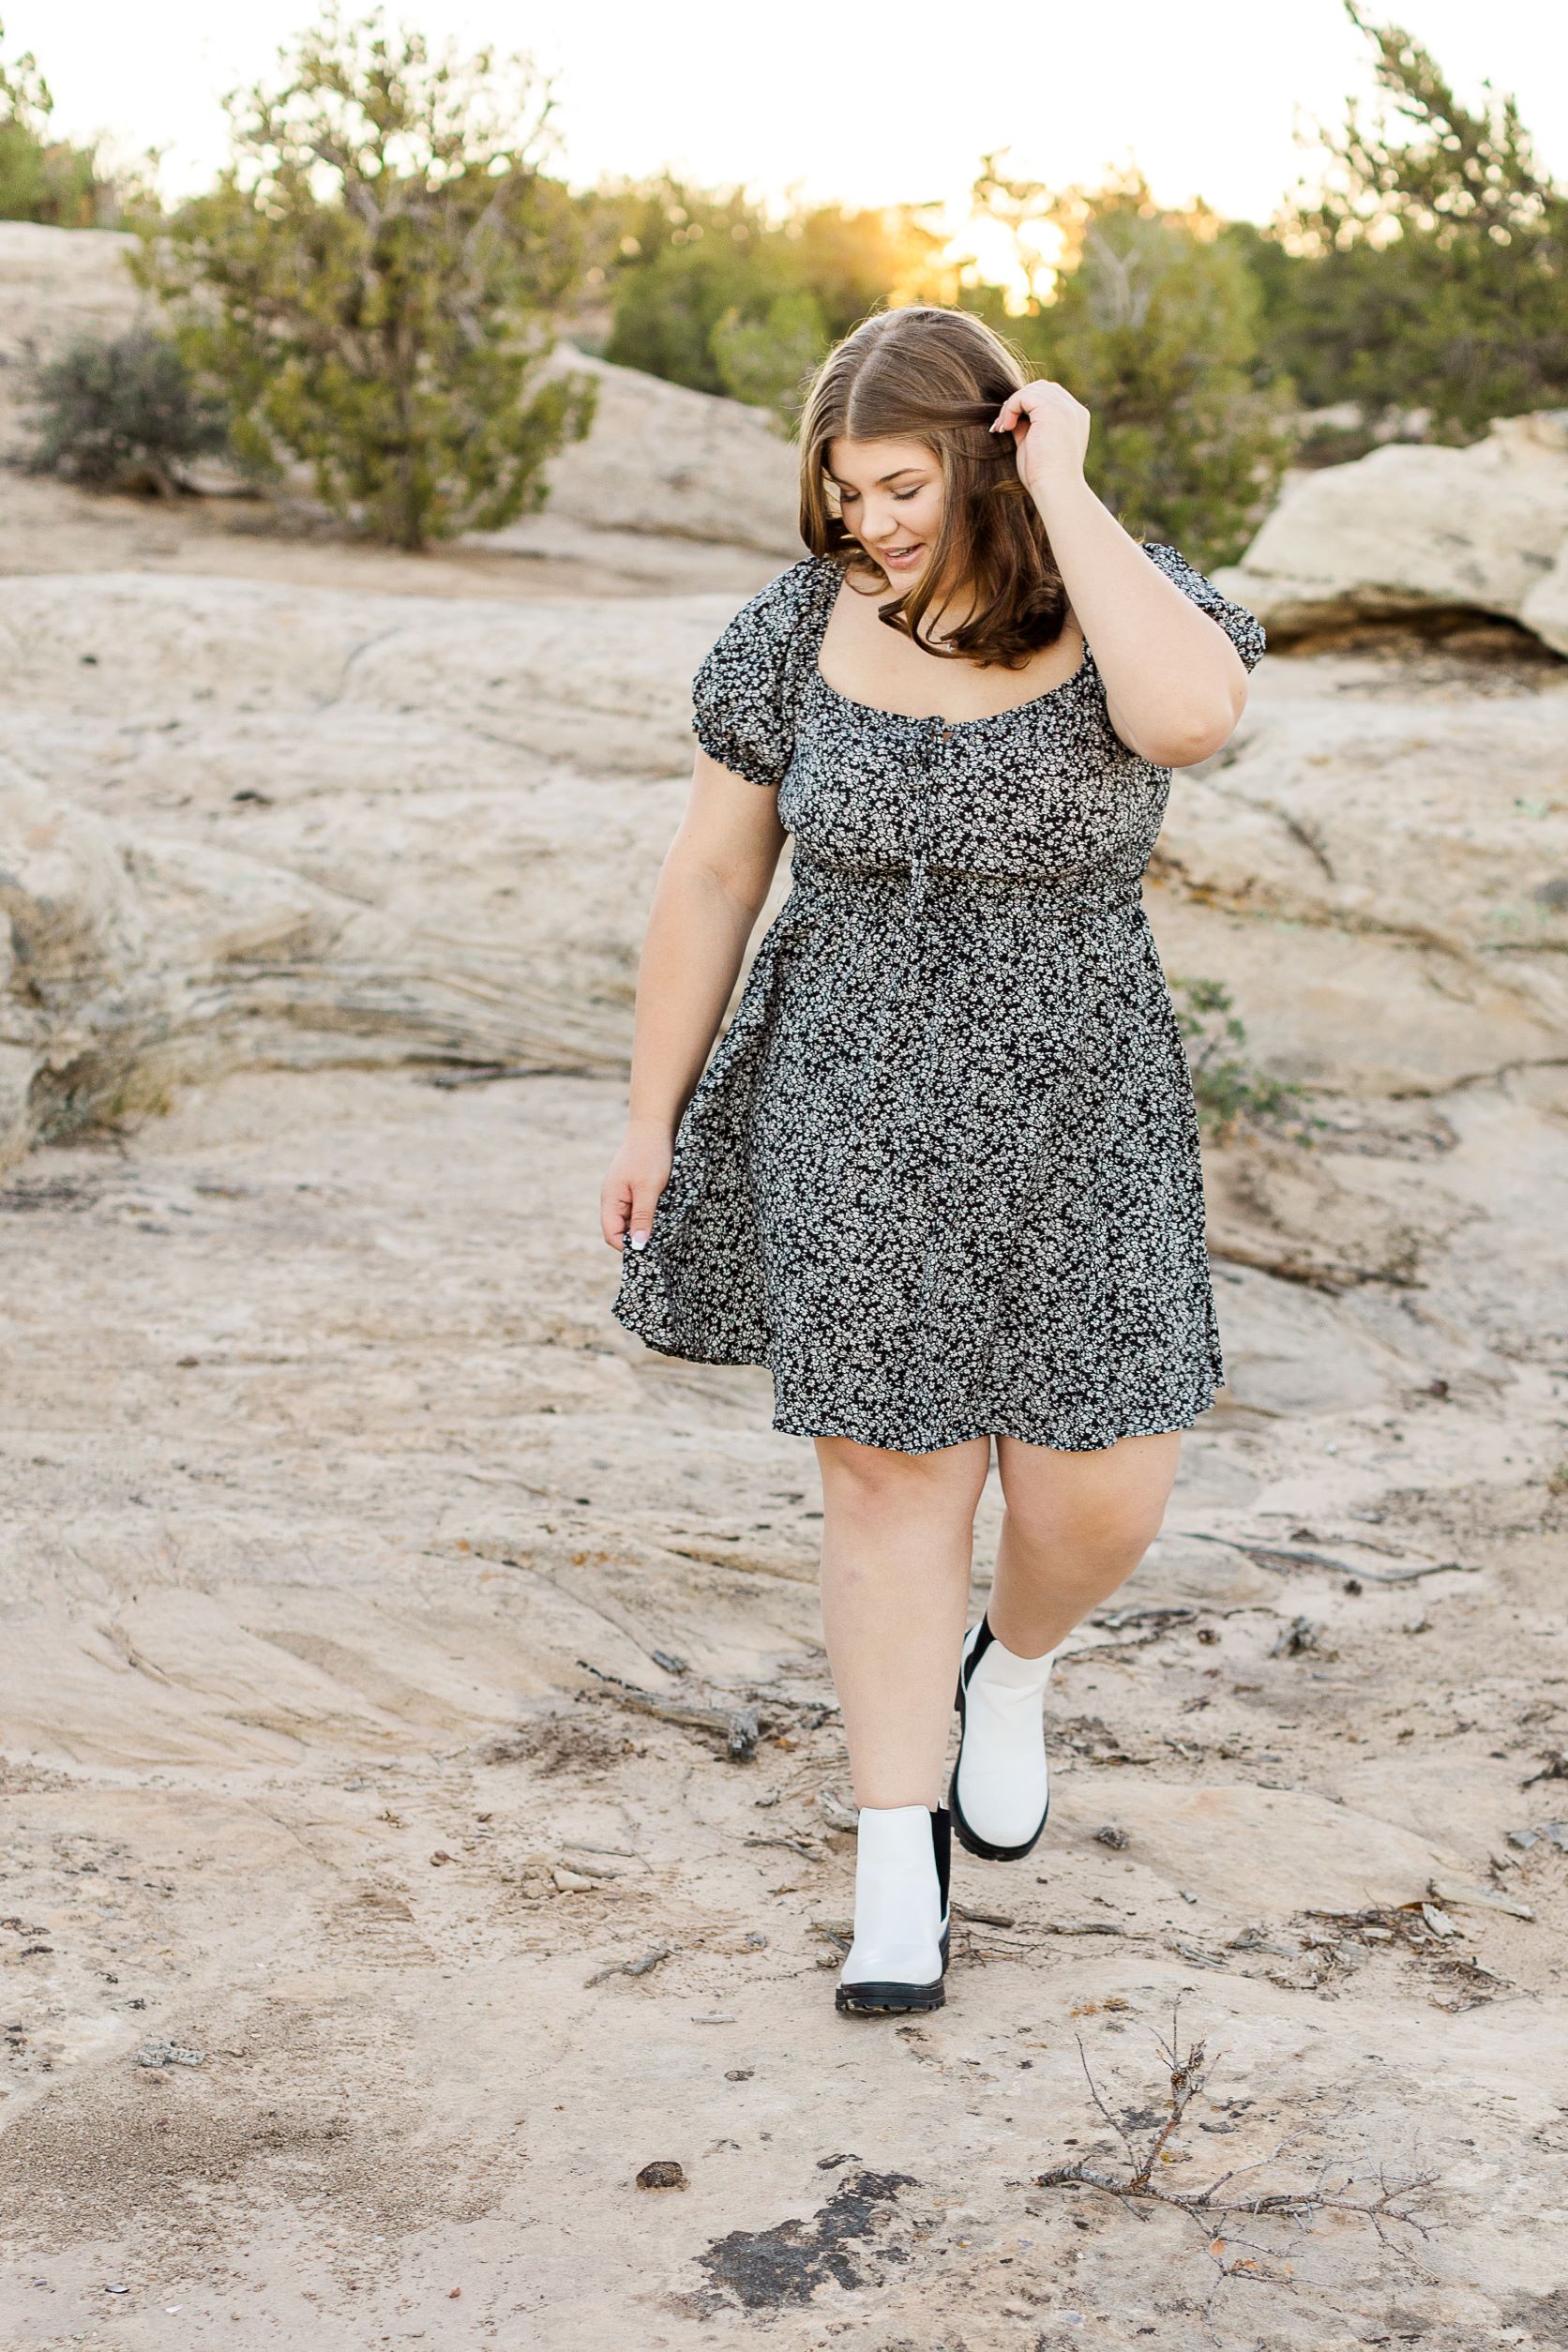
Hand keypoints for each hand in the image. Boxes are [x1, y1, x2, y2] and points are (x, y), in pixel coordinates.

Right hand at [600, 1117, 673, 1251]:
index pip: (612, 1235)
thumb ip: (643, 1217)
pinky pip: (638, 1210)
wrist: (654, 1126)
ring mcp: (623, 1194)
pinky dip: (649, 1214)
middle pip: (620, 1230)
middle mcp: (613, 1199)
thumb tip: (639, 1246)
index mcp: (610, 1200)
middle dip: (638, 1237)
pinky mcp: (634, 1189)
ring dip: (645, 1226)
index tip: (650, 1250)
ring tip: (664, 1225)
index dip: (629, 1246)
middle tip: (661, 1239)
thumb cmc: (650, 1155)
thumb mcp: (649, 1189)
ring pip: (631, 1221)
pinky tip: (663, 1213)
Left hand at [990, 379, 1090, 503]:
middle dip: (1019, 403)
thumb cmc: (1044, 477)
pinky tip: (1006, 428)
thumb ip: (1027, 427)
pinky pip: (1023, 396)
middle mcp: (1074, 410)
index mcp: (1075, 418)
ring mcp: (1065, 408)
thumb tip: (1011, 416)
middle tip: (1003, 426)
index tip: (1009, 427)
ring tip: (1004, 428)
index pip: (1049, 396)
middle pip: (1041, 388)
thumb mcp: (1035, 445)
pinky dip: (1010, 408)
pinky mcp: (1052, 409)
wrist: (1056, 489)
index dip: (1026, 406)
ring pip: (1031, 390)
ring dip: (1012, 406)